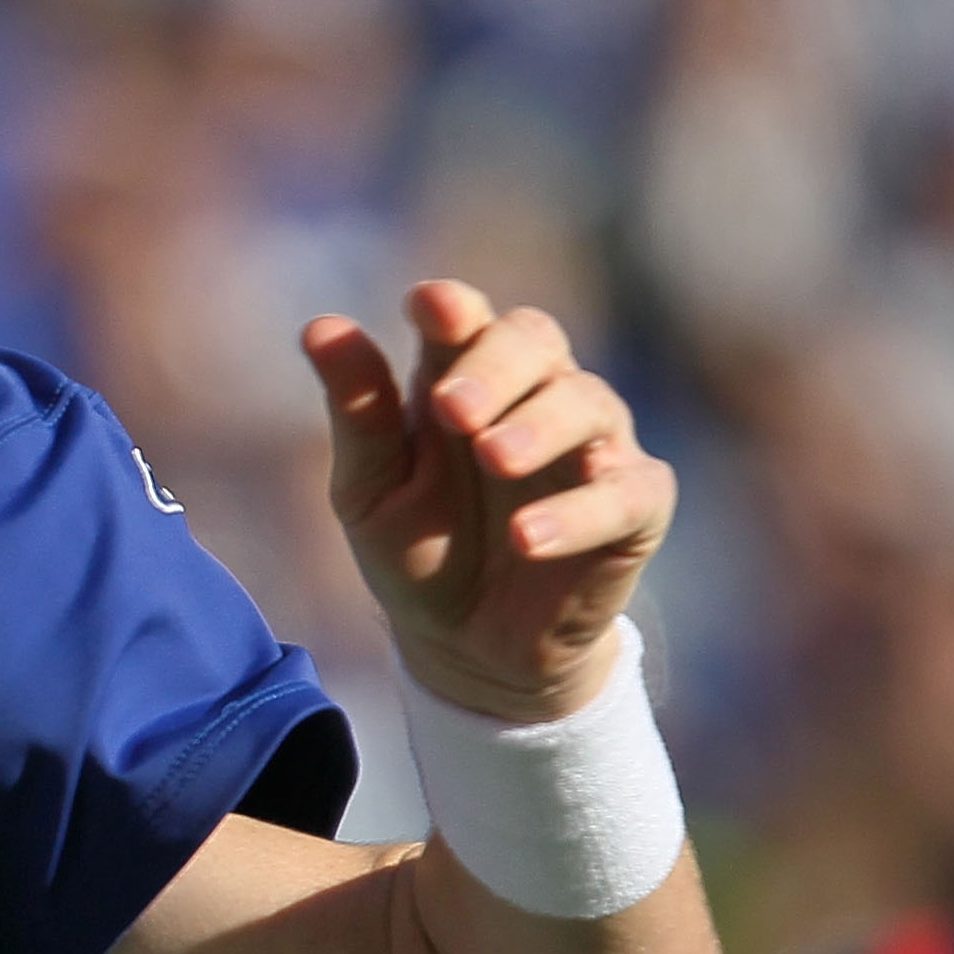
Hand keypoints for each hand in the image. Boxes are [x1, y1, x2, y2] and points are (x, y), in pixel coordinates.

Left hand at [305, 281, 668, 722]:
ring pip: (587, 403)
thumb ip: (358, 414)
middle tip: (450, 408)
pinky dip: (578, 512)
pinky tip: (529, 537)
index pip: (469, 319)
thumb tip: (318, 328)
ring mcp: (594, 446)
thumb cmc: (420, 550)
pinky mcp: (635, 507)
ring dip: (538, 426)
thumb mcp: (371, 492)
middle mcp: (537, 396)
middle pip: (535, 341)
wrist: (467, 646)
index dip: (454, 308)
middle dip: (493, 365)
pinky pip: (625, 494)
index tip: (428, 307)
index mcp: (466, 378)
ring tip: (494, 457)